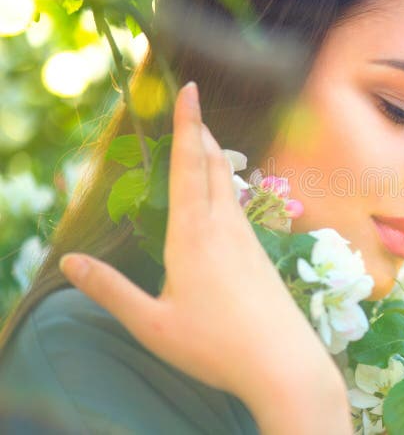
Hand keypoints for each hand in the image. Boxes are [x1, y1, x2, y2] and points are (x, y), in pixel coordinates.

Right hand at [59, 82, 351, 433]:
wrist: (285, 363)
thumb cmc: (215, 346)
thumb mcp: (152, 324)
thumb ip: (110, 291)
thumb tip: (68, 263)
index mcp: (193, 235)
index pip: (188, 167)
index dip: (187, 125)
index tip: (190, 90)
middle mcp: (224, 227)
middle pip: (213, 166)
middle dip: (200, 133)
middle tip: (192, 105)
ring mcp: (248, 240)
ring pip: (229, 186)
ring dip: (214, 158)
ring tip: (203, 142)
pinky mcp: (260, 255)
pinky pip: (239, 208)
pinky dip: (225, 188)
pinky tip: (223, 199)